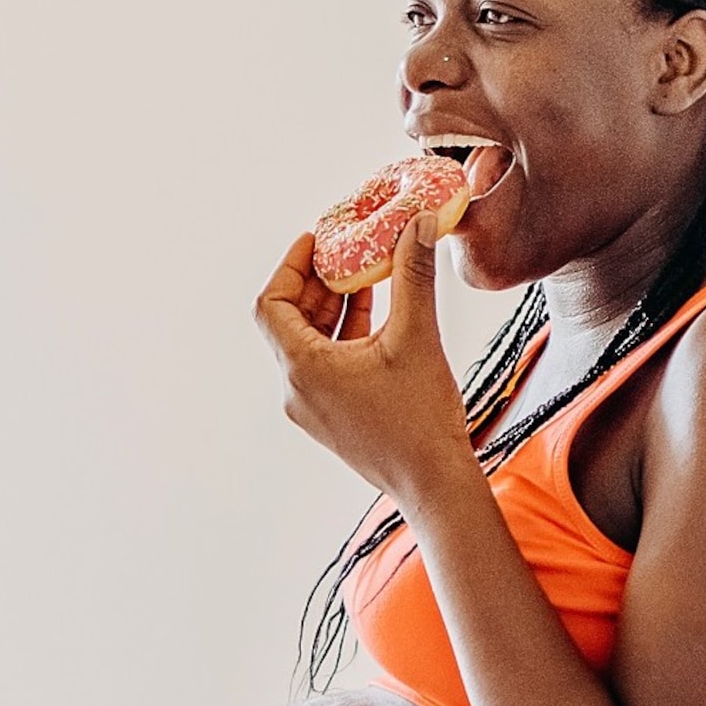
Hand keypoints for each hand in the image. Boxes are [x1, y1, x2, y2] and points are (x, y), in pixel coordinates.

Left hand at [253, 215, 470, 508]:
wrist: (434, 483)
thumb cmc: (422, 419)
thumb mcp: (417, 337)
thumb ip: (414, 274)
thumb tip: (418, 222)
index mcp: (303, 367)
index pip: (271, 303)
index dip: (290, 266)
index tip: (315, 242)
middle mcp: (296, 390)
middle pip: (289, 321)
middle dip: (318, 284)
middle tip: (345, 253)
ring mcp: (311, 408)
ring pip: (308, 345)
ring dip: (333, 311)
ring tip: (365, 280)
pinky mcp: (330, 420)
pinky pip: (324, 368)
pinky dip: (342, 340)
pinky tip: (376, 320)